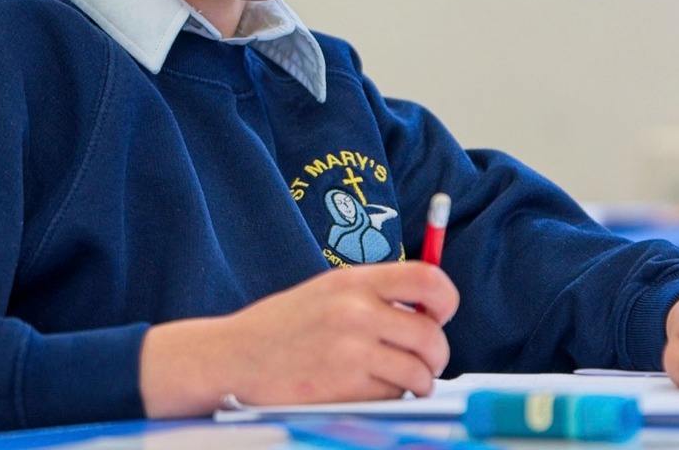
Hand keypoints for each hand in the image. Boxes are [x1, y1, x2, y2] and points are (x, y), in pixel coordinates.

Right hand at [140, 263, 458, 417]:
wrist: (233, 358)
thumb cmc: (281, 328)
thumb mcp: (326, 293)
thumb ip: (373, 296)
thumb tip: (429, 311)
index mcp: (352, 282)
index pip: (428, 279)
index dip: (445, 300)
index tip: (438, 315)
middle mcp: (356, 312)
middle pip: (432, 335)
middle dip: (434, 356)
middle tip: (422, 362)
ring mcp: (351, 351)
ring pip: (419, 373)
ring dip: (416, 383)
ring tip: (394, 381)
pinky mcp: (346, 388)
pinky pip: (394, 397)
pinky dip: (390, 399)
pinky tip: (364, 391)